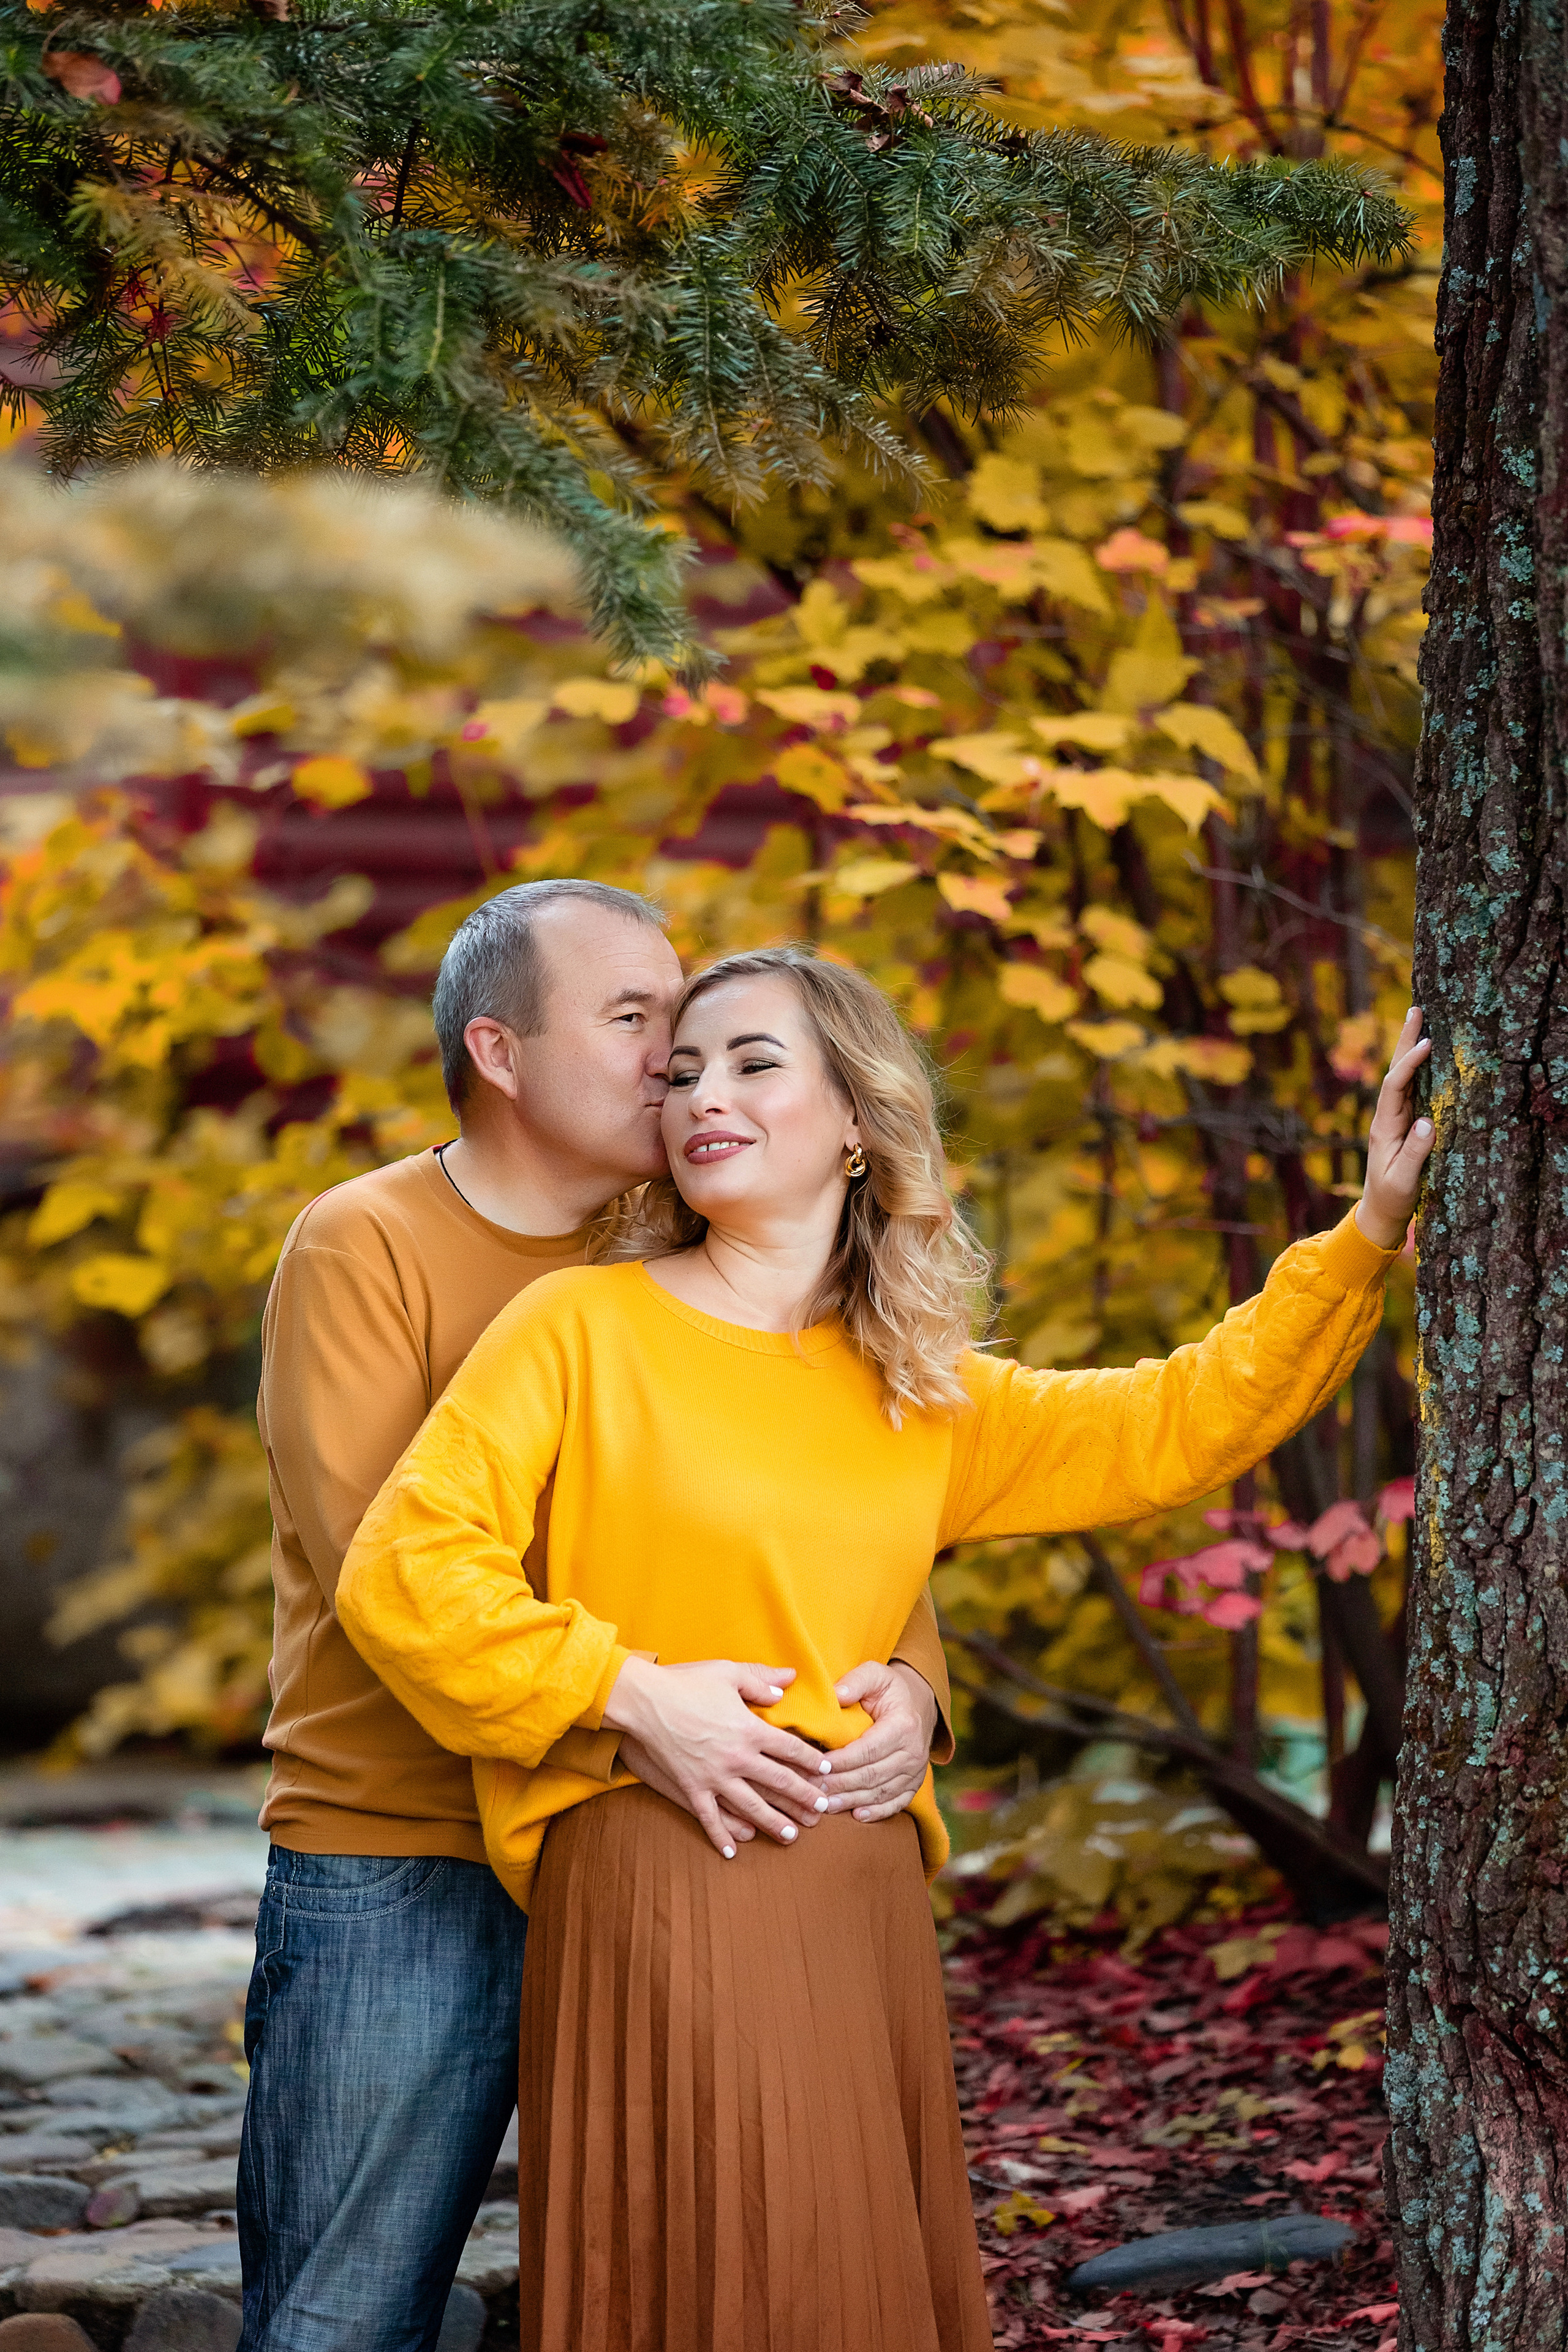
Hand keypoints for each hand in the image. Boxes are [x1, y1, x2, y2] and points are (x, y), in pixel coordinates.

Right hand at [603, 1657, 831, 1859]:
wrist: (644, 1700)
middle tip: (823, 1810)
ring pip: (751, 1806)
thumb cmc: (687, 1682)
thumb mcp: (728, 1672)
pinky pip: (710, 1817)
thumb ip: (760, 1679)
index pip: (790, 1748)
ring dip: (773, 1822)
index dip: (811, 1760)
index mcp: (750, 1728)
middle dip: (803, 1796)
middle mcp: (737, 1757)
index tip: (826, 1770)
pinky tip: (732, 1851)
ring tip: (791, 1835)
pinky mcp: (692, 1788)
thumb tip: (788, 1682)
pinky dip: (721, 1835)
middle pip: (779, 1781)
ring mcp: (714, 1776)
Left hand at [820, 1661, 937, 1821]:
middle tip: (812, 1790)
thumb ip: (856, 1681)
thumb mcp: (875, 1674)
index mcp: (903, 1725)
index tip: (817, 1766)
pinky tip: (857, 1815)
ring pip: (881, 1792)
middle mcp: (913, 1752)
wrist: (919, 1704)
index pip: (868, 1750)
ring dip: (852, 1801)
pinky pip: (897, 1803)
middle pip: (872, 1775)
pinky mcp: (914, 1784)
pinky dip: (878, 1812)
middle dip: (840, 1784)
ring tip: (825, 1806)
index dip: (842, 1761)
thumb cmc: (890, 1690)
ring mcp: (916, 1771)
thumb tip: (837, 1694)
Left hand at [1354, 1007, 1434, 1249]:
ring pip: (1404, 1077)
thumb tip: (1428, 1122)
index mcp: (1383, 1127)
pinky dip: (1420, 1068)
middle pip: (1395, 1071)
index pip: (1395, 1086)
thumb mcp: (1404, 1179)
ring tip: (1421, 1020)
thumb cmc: (1392, 1198)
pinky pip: (1413, 1089)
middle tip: (1416, 1010)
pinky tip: (1428, 1053)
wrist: (1380, 1212)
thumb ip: (1416, 1152)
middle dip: (1405, 1041)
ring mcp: (1395, 1118)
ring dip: (1411, 1049)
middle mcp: (1387, 1117)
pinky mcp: (1405, 1123)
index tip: (1427, 1044)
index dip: (1410, 1064)